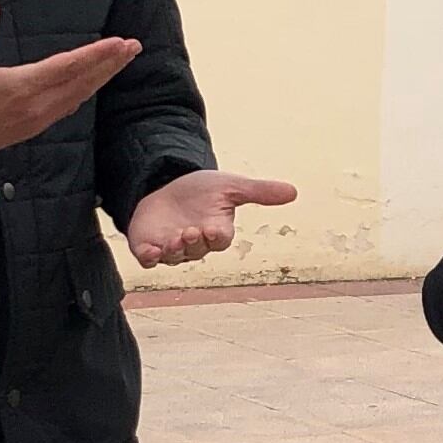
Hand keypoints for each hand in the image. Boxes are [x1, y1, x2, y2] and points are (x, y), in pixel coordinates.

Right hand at [0, 0, 140, 170]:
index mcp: (19, 87)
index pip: (67, 67)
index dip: (96, 54)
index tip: (119, 42)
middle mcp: (34, 106)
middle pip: (82, 82)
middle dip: (110, 63)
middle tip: (134, 46)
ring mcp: (36, 120)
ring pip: (78, 96)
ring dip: (102, 77)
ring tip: (121, 60)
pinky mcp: (32, 127)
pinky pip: (67, 107)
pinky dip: (85, 91)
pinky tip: (93, 82)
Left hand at [125, 169, 297, 267]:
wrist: (166, 183)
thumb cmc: (201, 190)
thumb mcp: (229, 186)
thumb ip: (259, 191)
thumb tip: (293, 191)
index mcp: (216, 231)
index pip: (220, 239)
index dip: (216, 237)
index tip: (212, 229)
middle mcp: (195, 244)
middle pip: (197, 250)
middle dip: (193, 243)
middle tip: (190, 232)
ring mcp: (171, 247)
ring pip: (174, 257)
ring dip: (174, 251)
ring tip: (173, 240)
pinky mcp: (149, 246)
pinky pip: (149, 260)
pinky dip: (150, 258)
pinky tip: (149, 252)